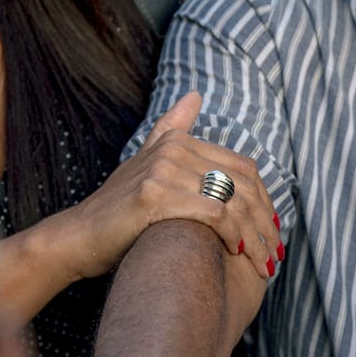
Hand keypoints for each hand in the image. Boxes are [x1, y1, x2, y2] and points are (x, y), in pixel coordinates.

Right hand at [65, 92, 279, 283]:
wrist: (80, 236)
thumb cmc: (119, 209)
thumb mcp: (146, 163)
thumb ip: (171, 129)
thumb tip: (195, 95)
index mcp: (177, 141)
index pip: (243, 168)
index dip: (264, 200)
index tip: (273, 229)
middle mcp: (172, 149)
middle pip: (242, 184)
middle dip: (264, 221)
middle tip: (275, 251)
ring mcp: (162, 170)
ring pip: (231, 201)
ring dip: (254, 235)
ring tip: (263, 261)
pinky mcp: (154, 196)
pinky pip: (212, 214)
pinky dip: (232, 235)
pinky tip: (237, 252)